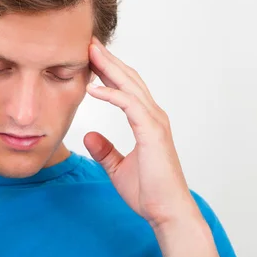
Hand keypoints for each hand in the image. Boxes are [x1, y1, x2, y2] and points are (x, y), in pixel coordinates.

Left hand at [83, 36, 200, 228]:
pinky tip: (93, 88)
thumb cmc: (149, 193)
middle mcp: (153, 116)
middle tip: (89, 43)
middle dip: (108, 60)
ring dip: (109, 67)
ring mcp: (155, 122)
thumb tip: (90, 136)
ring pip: (130, 86)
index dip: (108, 71)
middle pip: (128, 79)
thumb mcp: (118, 168)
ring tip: (90, 52)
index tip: (90, 58)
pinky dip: (111, 94)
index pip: (126, 88)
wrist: (167, 213)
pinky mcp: (152, 132)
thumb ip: (105, 151)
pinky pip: (129, 106)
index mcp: (146, 121)